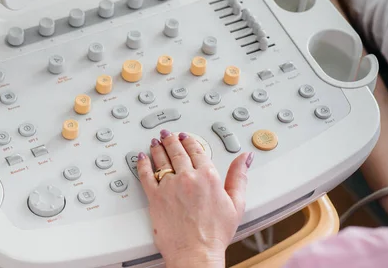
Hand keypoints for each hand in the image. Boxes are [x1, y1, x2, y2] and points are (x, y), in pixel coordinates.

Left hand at [137, 129, 253, 267]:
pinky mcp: (155, 197)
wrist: (196, 253)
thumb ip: (239, 176)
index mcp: (207, 176)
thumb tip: (245, 159)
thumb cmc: (215, 234)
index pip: (196, 150)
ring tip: (155, 142)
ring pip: (161, 159)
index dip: (189, 141)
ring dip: (157, 147)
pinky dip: (142, 164)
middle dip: (171, 140)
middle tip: (167, 134)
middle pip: (177, 151)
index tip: (186, 137)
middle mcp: (187, 177)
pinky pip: (145, 175)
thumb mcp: (236, 203)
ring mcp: (169, 186)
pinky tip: (141, 158)